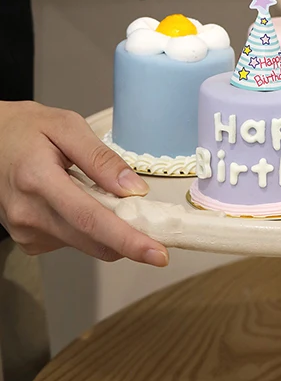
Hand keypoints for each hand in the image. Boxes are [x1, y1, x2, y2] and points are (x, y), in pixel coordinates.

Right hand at [0, 101, 168, 265]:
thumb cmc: (26, 129)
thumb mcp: (67, 126)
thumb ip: (102, 159)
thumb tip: (134, 190)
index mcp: (38, 180)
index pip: (91, 219)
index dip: (128, 240)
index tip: (157, 253)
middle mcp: (28, 213)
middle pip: (91, 240)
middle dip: (129, 239)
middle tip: (154, 226)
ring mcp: (25, 231)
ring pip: (84, 242)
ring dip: (107, 229)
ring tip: (100, 193)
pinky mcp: (27, 239)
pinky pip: (71, 240)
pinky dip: (87, 227)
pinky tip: (79, 201)